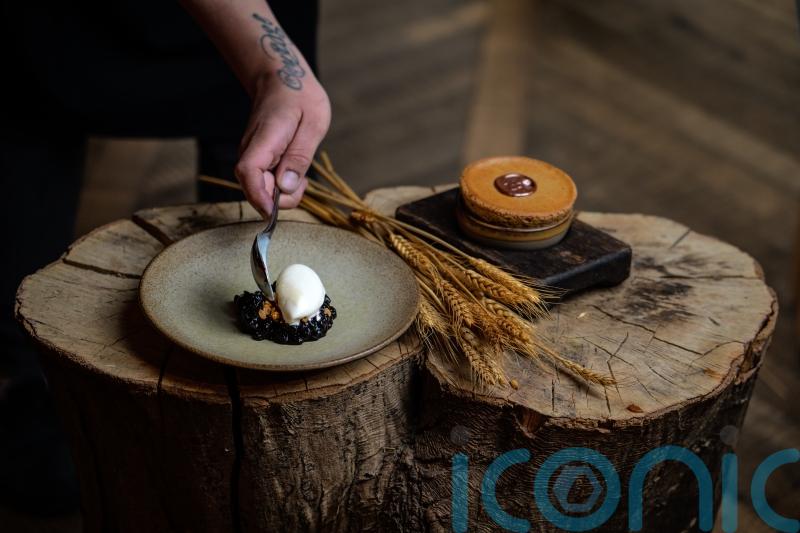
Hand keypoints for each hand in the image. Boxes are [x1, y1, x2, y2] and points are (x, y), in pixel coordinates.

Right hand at [235, 73, 330, 217]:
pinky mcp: (258, 159)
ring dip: (282, 192)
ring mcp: (253, 155)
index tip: (273, 213)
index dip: (259, 197)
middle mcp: (251, 150)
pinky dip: (281, 183)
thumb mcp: (312, 124)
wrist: (282, 78)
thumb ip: (299, 157)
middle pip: (254, 188)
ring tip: (301, 171)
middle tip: (303, 182)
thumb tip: (285, 188)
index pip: (248, 173)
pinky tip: (295, 169)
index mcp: (264, 139)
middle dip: (279, 199)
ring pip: (260, 187)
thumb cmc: (301, 98)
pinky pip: (266, 180)